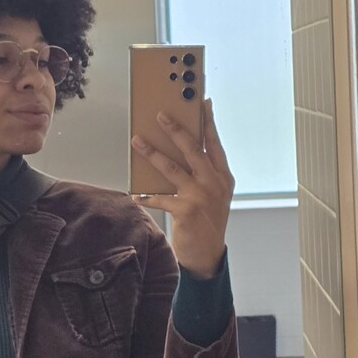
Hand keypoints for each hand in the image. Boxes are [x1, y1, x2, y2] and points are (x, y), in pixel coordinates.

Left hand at [130, 97, 234, 277]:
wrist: (208, 254)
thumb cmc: (208, 221)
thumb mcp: (214, 194)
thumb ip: (204, 173)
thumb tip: (182, 150)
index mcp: (223, 176)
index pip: (214, 143)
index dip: (208, 123)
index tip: (202, 103)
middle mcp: (214, 183)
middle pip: (193, 149)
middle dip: (176, 130)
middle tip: (161, 115)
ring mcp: (201, 196)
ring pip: (172, 168)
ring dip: (152, 154)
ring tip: (137, 141)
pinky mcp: (186, 210)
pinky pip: (160, 197)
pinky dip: (145, 196)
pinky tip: (134, 194)